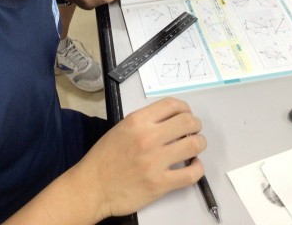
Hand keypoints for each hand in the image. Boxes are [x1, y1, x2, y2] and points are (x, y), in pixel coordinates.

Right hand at [72, 97, 206, 220]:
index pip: (172, 105)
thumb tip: (170, 121)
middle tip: (193, 131)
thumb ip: (145, 122)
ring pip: (194, 145)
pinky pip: (192, 173)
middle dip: (195, 125)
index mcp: (137, 121)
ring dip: (199, 144)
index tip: (186, 115)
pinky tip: (193, 166)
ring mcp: (155, 161)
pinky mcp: (160, 183)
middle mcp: (148, 137)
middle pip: (188, 122)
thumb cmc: (104, 158)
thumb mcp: (121, 129)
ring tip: (194, 148)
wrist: (92, 187)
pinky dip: (198, 168)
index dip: (185, 108)